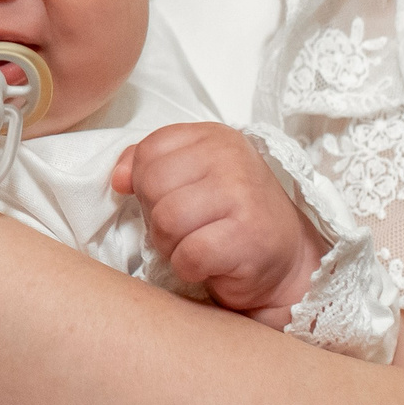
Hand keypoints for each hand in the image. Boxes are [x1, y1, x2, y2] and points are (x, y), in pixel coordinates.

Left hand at [111, 123, 327, 328]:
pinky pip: (188, 255)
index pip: (148, 152)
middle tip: (187, 229)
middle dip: (157, 217)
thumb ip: (147, 164)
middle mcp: (231, 158)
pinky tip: (210, 264)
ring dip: (171, 245)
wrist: (286, 258)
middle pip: (152, 186)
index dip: (146, 184)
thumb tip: (117, 179)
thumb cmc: (230, 216)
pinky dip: (189, 268)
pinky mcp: (248, 237)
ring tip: (196, 245)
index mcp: (213, 137)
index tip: (173, 198)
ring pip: (166, 221)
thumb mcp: (191, 176)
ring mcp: (242, 195)